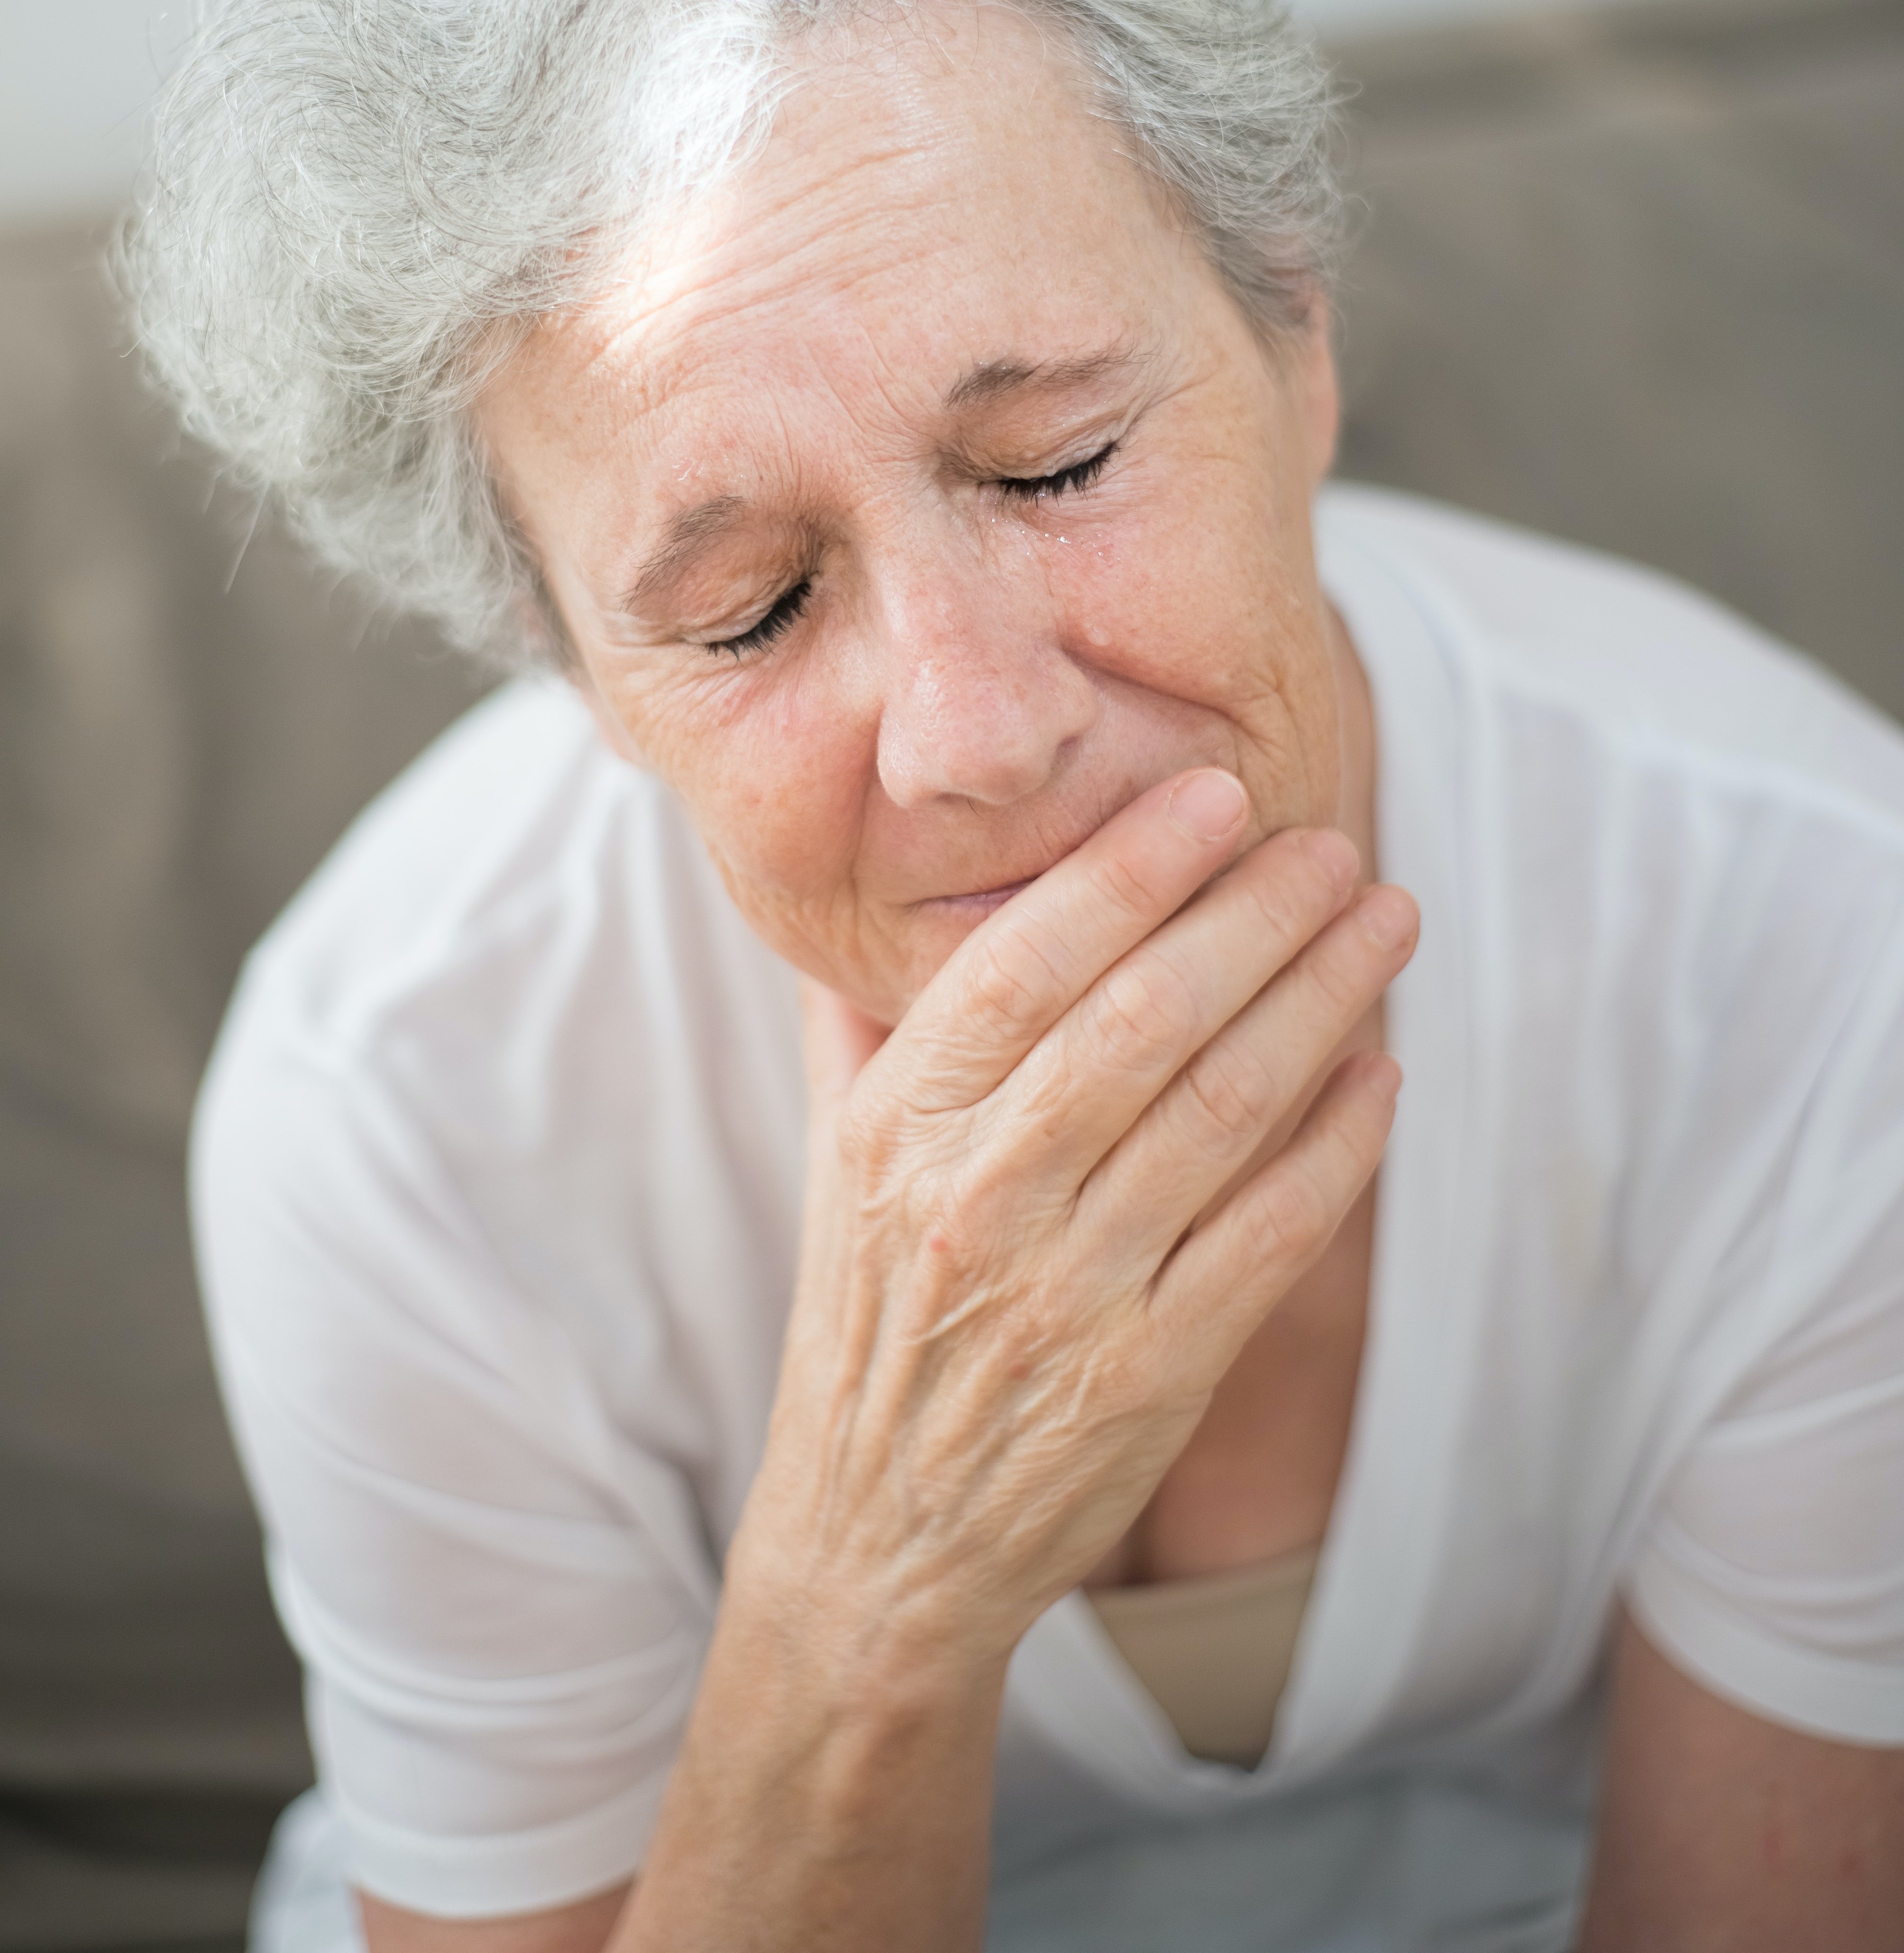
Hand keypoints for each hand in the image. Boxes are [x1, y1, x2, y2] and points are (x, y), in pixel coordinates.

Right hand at [734, 769, 1415, 1673]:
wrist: (880, 1545)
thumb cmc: (870, 1324)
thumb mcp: (835, 1163)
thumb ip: (863, 1023)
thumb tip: (880, 883)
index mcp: (900, 1128)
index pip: (1024, 962)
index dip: (1129, 868)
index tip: (1215, 794)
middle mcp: (980, 1198)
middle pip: (1145, 1018)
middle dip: (1256, 913)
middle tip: (1333, 843)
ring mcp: (1071, 1291)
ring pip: (1225, 1109)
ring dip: (1321, 999)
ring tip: (1383, 920)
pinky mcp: (1152, 1376)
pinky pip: (1271, 1233)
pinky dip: (1340, 1143)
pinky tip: (1383, 1068)